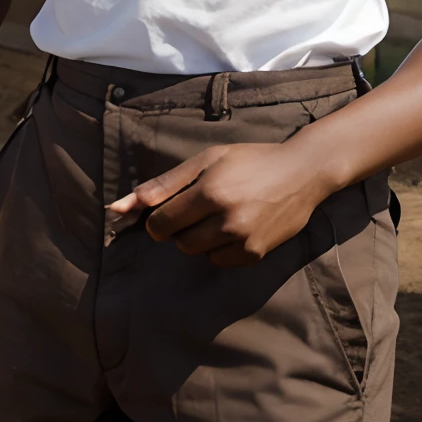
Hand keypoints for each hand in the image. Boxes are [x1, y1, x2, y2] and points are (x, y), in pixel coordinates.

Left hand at [108, 142, 326, 267]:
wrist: (301, 173)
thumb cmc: (249, 160)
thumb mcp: (205, 160)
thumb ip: (163, 184)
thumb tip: (120, 207)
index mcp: (210, 192)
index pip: (162, 223)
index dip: (158, 218)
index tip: (167, 209)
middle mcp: (227, 220)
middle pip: (180, 242)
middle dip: (180, 227)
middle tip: (199, 207)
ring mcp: (244, 240)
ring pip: (198, 253)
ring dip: (199, 238)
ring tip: (217, 215)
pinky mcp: (257, 254)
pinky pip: (220, 261)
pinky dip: (219, 248)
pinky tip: (233, 227)